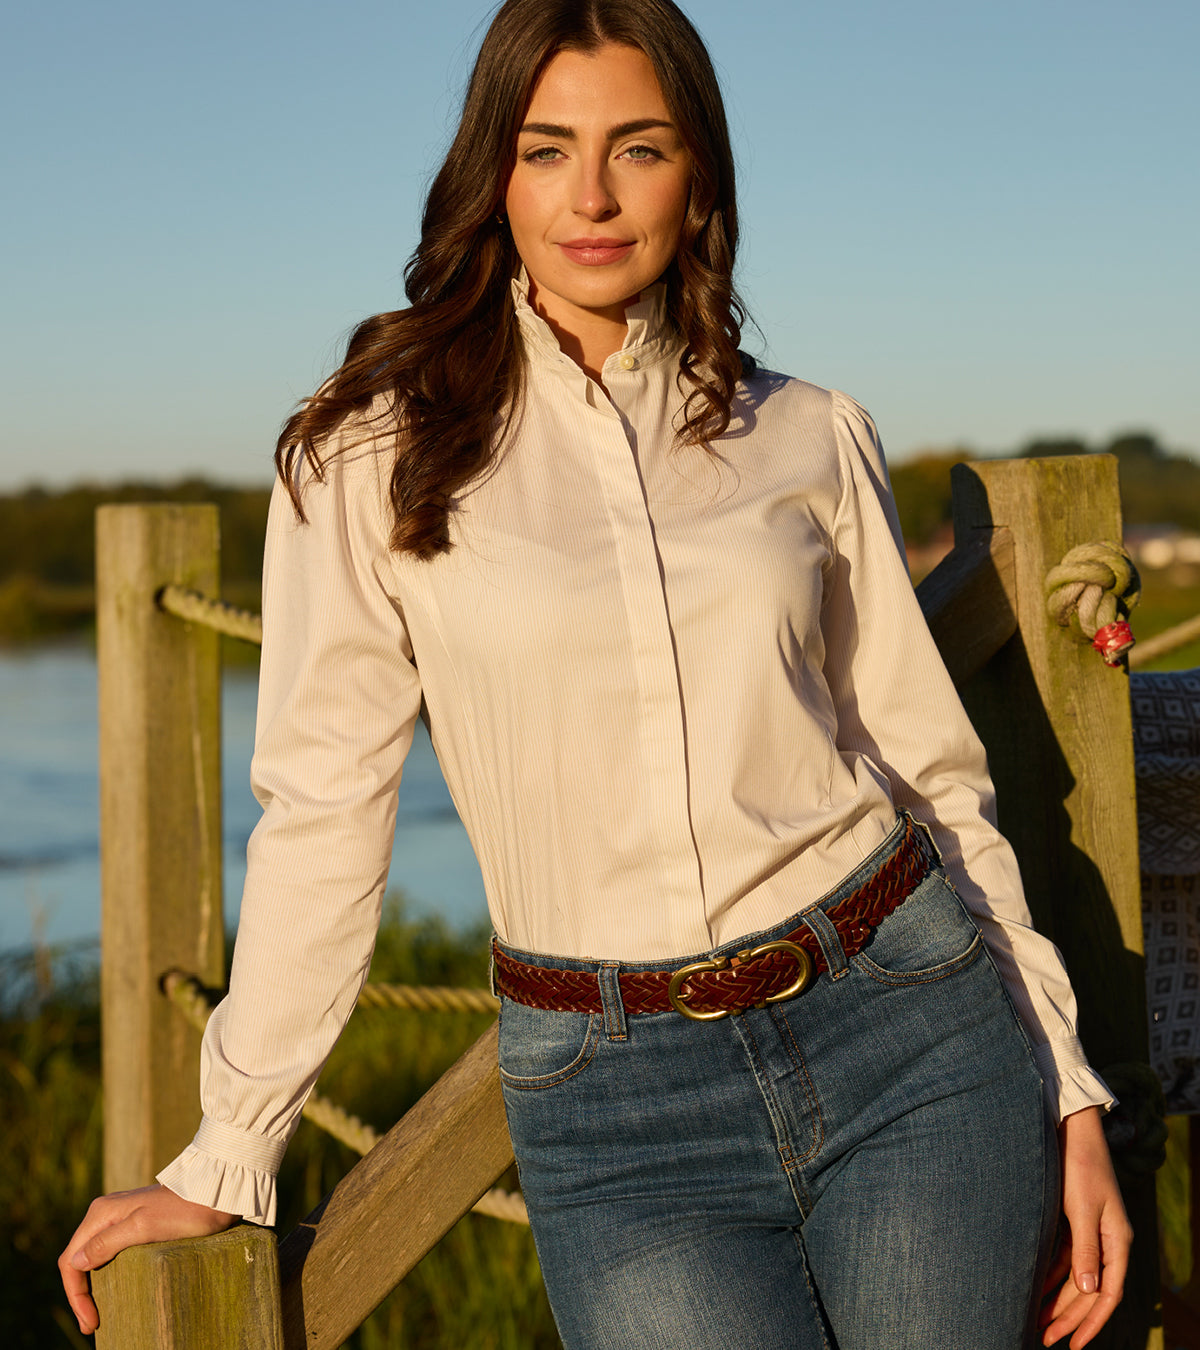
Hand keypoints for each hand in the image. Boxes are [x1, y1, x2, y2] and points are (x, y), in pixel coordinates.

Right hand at [59, 1183, 237, 1335]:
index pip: (71, 1260)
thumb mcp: (144, 1226)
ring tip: (100, 1313)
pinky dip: (107, 1274)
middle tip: (92, 1325)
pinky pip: (112, 1253)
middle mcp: (106, 1213)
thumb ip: (108, 1242)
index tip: (91, 1321)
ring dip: (93, 1286)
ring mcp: (121, 1218)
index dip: (75, 1294)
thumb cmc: (184, 1211)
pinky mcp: (138, 1223)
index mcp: (101, 1213)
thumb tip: (77, 1262)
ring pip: (95, 1257)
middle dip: (81, 1294)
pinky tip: (115, 1289)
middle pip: (80, 1259)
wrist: (214, 1193)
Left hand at [1039, 1106, 1133, 1347]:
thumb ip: (1086, 1250)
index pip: (1107, 1294)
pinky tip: (1037, 1289)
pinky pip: (1065, 1258)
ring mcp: (1091, 1231)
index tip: (1073, 1345)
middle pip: (1091, 1291)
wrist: (1071, 1128)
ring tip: (1038, 1323)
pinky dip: (1052, 1276)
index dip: (1090, 1322)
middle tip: (1045, 1340)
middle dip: (1070, 1318)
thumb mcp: (1083, 1208)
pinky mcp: (1073, 1220)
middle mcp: (1107, 1240)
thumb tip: (1090, 1292)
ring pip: (1077, 1277)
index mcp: (1117, 1240)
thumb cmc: (1079, 1165)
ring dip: (1059, 1300)